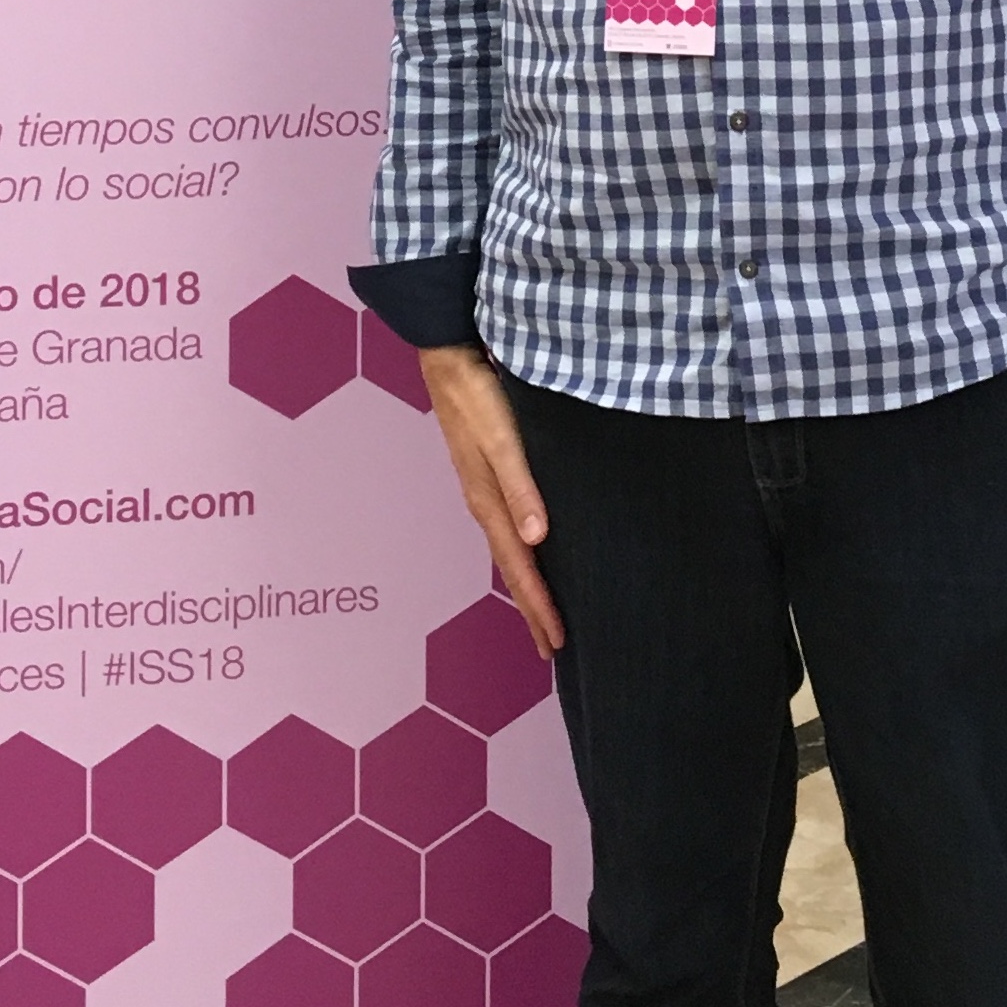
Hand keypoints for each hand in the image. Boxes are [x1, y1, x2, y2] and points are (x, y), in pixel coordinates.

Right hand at [418, 345, 564, 658]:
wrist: (450, 359)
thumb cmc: (478, 396)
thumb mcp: (501, 439)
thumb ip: (521, 485)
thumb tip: (538, 539)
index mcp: (489, 503)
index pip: (520, 568)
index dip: (539, 606)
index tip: (557, 642)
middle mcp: (486, 505)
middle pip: (513, 569)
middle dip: (532, 609)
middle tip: (553, 647)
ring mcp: (485, 492)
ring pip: (510, 552)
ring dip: (527, 587)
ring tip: (545, 615)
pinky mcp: (489, 476)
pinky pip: (508, 529)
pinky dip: (522, 555)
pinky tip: (533, 554)